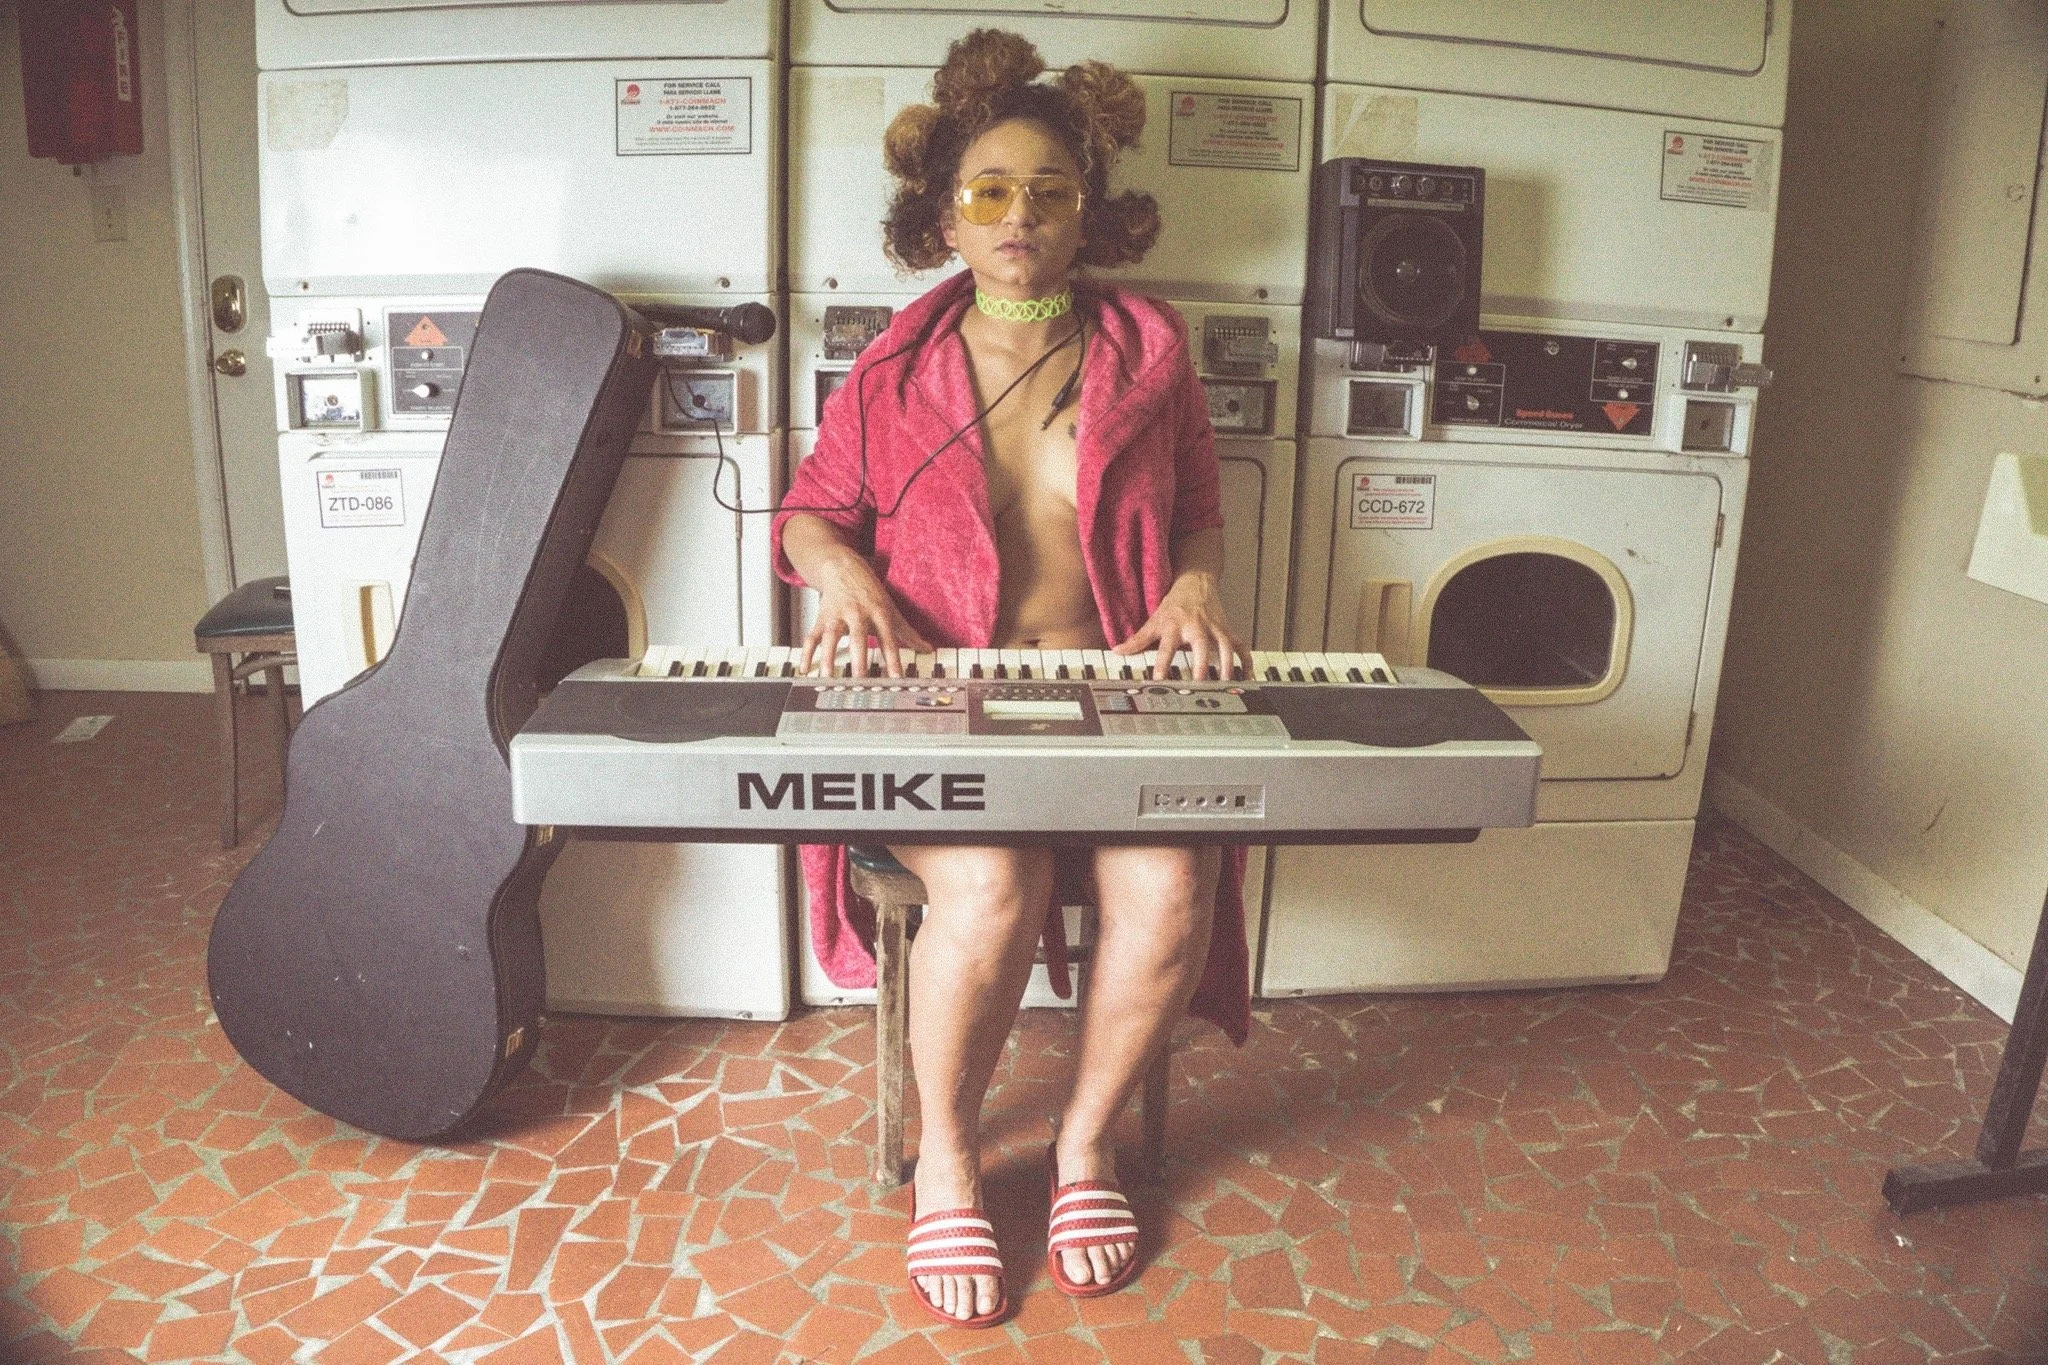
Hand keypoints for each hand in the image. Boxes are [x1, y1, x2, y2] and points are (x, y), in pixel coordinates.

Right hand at [802, 550, 932, 676]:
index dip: (893, 658)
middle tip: (860, 676)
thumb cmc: (869, 592)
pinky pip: (811, 637)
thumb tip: (927, 649)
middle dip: (858, 656)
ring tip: (828, 675)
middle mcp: (857, 613)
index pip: (888, 638)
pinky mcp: (821, 618)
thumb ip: (907, 633)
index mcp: (877, 613)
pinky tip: (805, 669)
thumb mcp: (890, 609)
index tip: (896, 677)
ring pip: (830, 636)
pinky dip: (807, 653)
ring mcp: (836, 615)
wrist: (843, 567)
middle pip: (858, 636)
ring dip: (828, 656)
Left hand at [1111, 572, 1247, 680]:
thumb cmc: (1174, 604)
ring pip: (1224, 644)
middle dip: (1201, 662)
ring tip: (1227, 681)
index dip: (1162, 663)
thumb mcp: (1154, 620)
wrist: (1196, 581)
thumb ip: (1138, 640)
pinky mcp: (1227, 629)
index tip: (1159, 679)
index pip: (1166, 646)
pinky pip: (1239, 645)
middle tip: (1201, 681)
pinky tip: (1247, 676)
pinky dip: (1245, 660)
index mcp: (1175, 626)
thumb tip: (1118, 651)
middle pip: (1199, 643)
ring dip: (1226, 662)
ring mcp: (1214, 627)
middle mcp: (1195, 626)